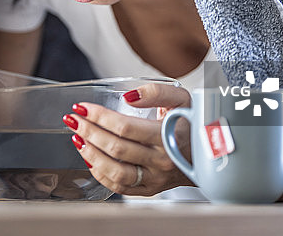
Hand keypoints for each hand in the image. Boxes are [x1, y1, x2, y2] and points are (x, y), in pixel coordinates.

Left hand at [62, 82, 192, 195]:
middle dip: (89, 131)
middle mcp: (162, 161)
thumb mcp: (181, 99)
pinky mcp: (149, 190)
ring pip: (115, 172)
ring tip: (78, 138)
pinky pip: (119, 187)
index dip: (99, 116)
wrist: (208, 154)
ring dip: (90, 154)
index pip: (125, 128)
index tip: (82, 107)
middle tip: (74, 119)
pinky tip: (90, 158)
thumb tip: (128, 96)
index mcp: (168, 136)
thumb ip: (156, 92)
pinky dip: (100, 173)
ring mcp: (155, 179)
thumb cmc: (191, 124)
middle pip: (116, 148)